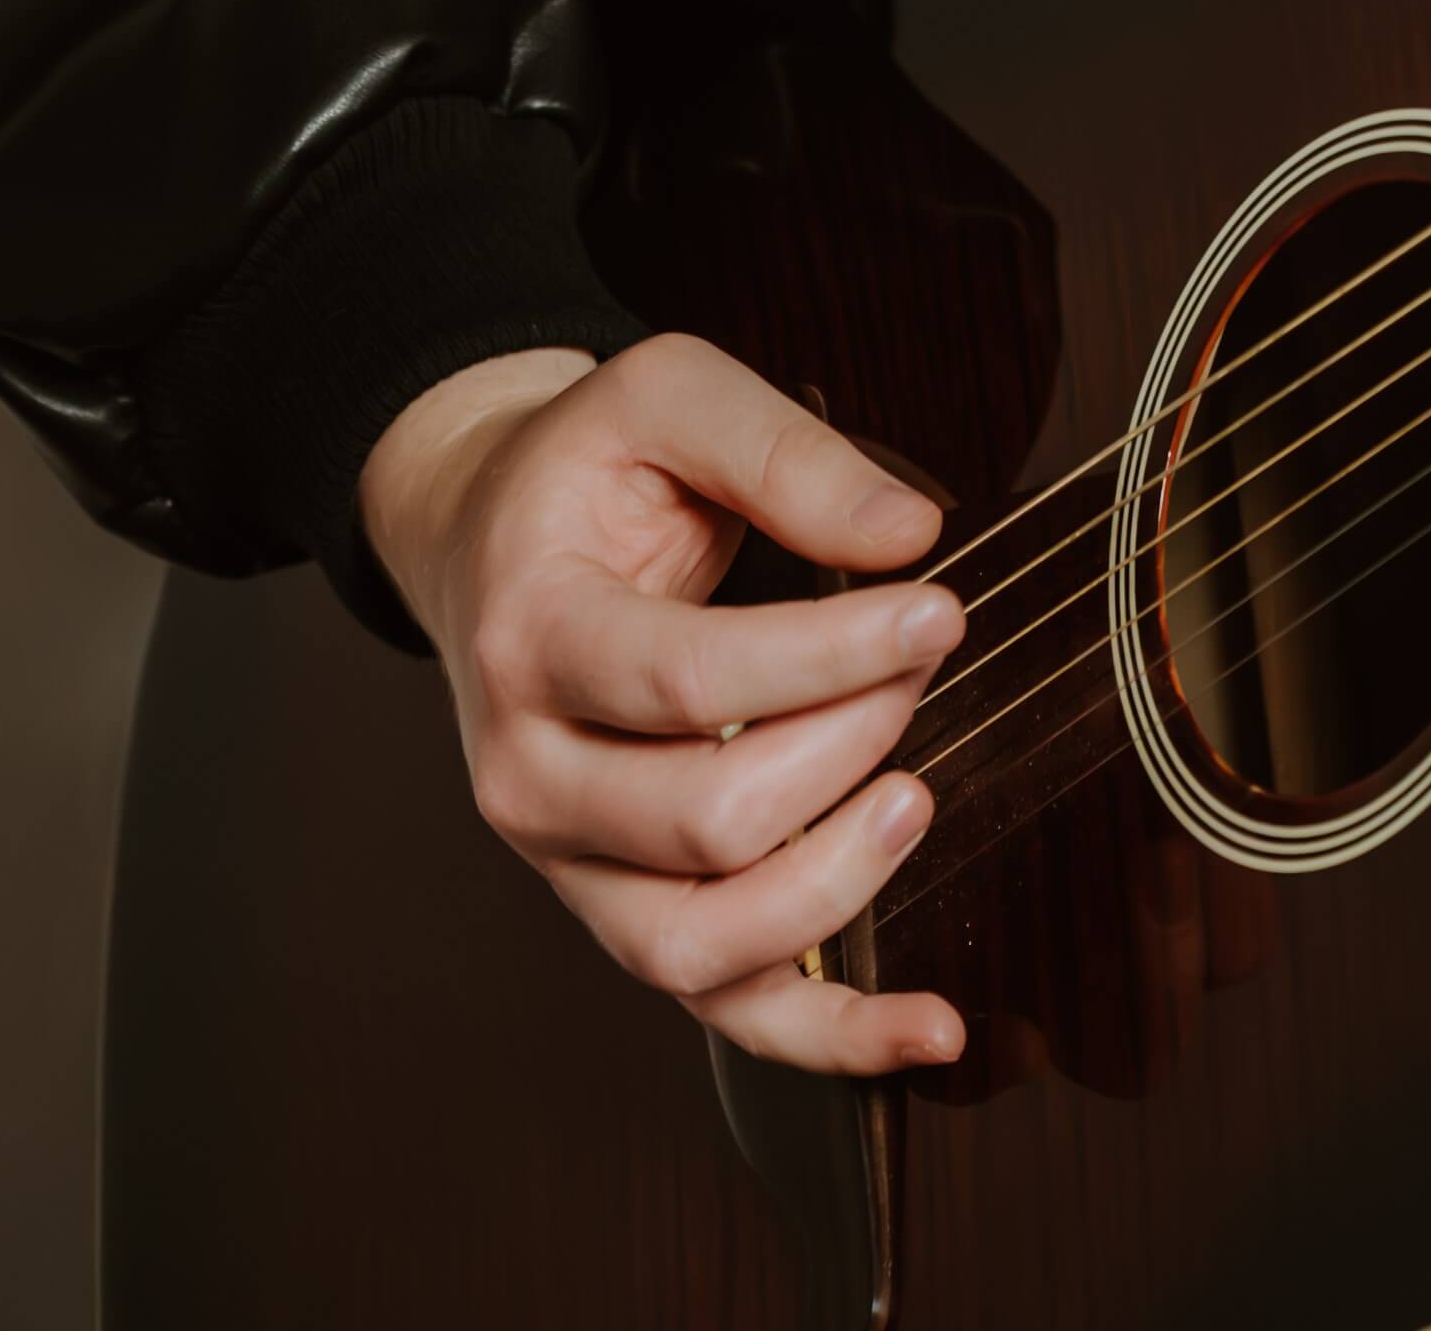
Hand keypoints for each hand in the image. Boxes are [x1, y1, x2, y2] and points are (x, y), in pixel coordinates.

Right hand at [357, 332, 969, 1073]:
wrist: (490, 538)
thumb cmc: (585, 471)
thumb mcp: (668, 395)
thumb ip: (787, 453)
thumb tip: (910, 532)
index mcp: (531, 637)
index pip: (689, 680)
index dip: (831, 655)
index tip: (940, 609)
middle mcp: (528, 774)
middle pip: (705, 818)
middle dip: (848, 739)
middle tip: (920, 658)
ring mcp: (568, 863)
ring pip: (702, 945)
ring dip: (837, 883)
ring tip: (918, 794)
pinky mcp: (623, 910)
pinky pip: (722, 1009)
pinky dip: (830, 1036)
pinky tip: (929, 1023)